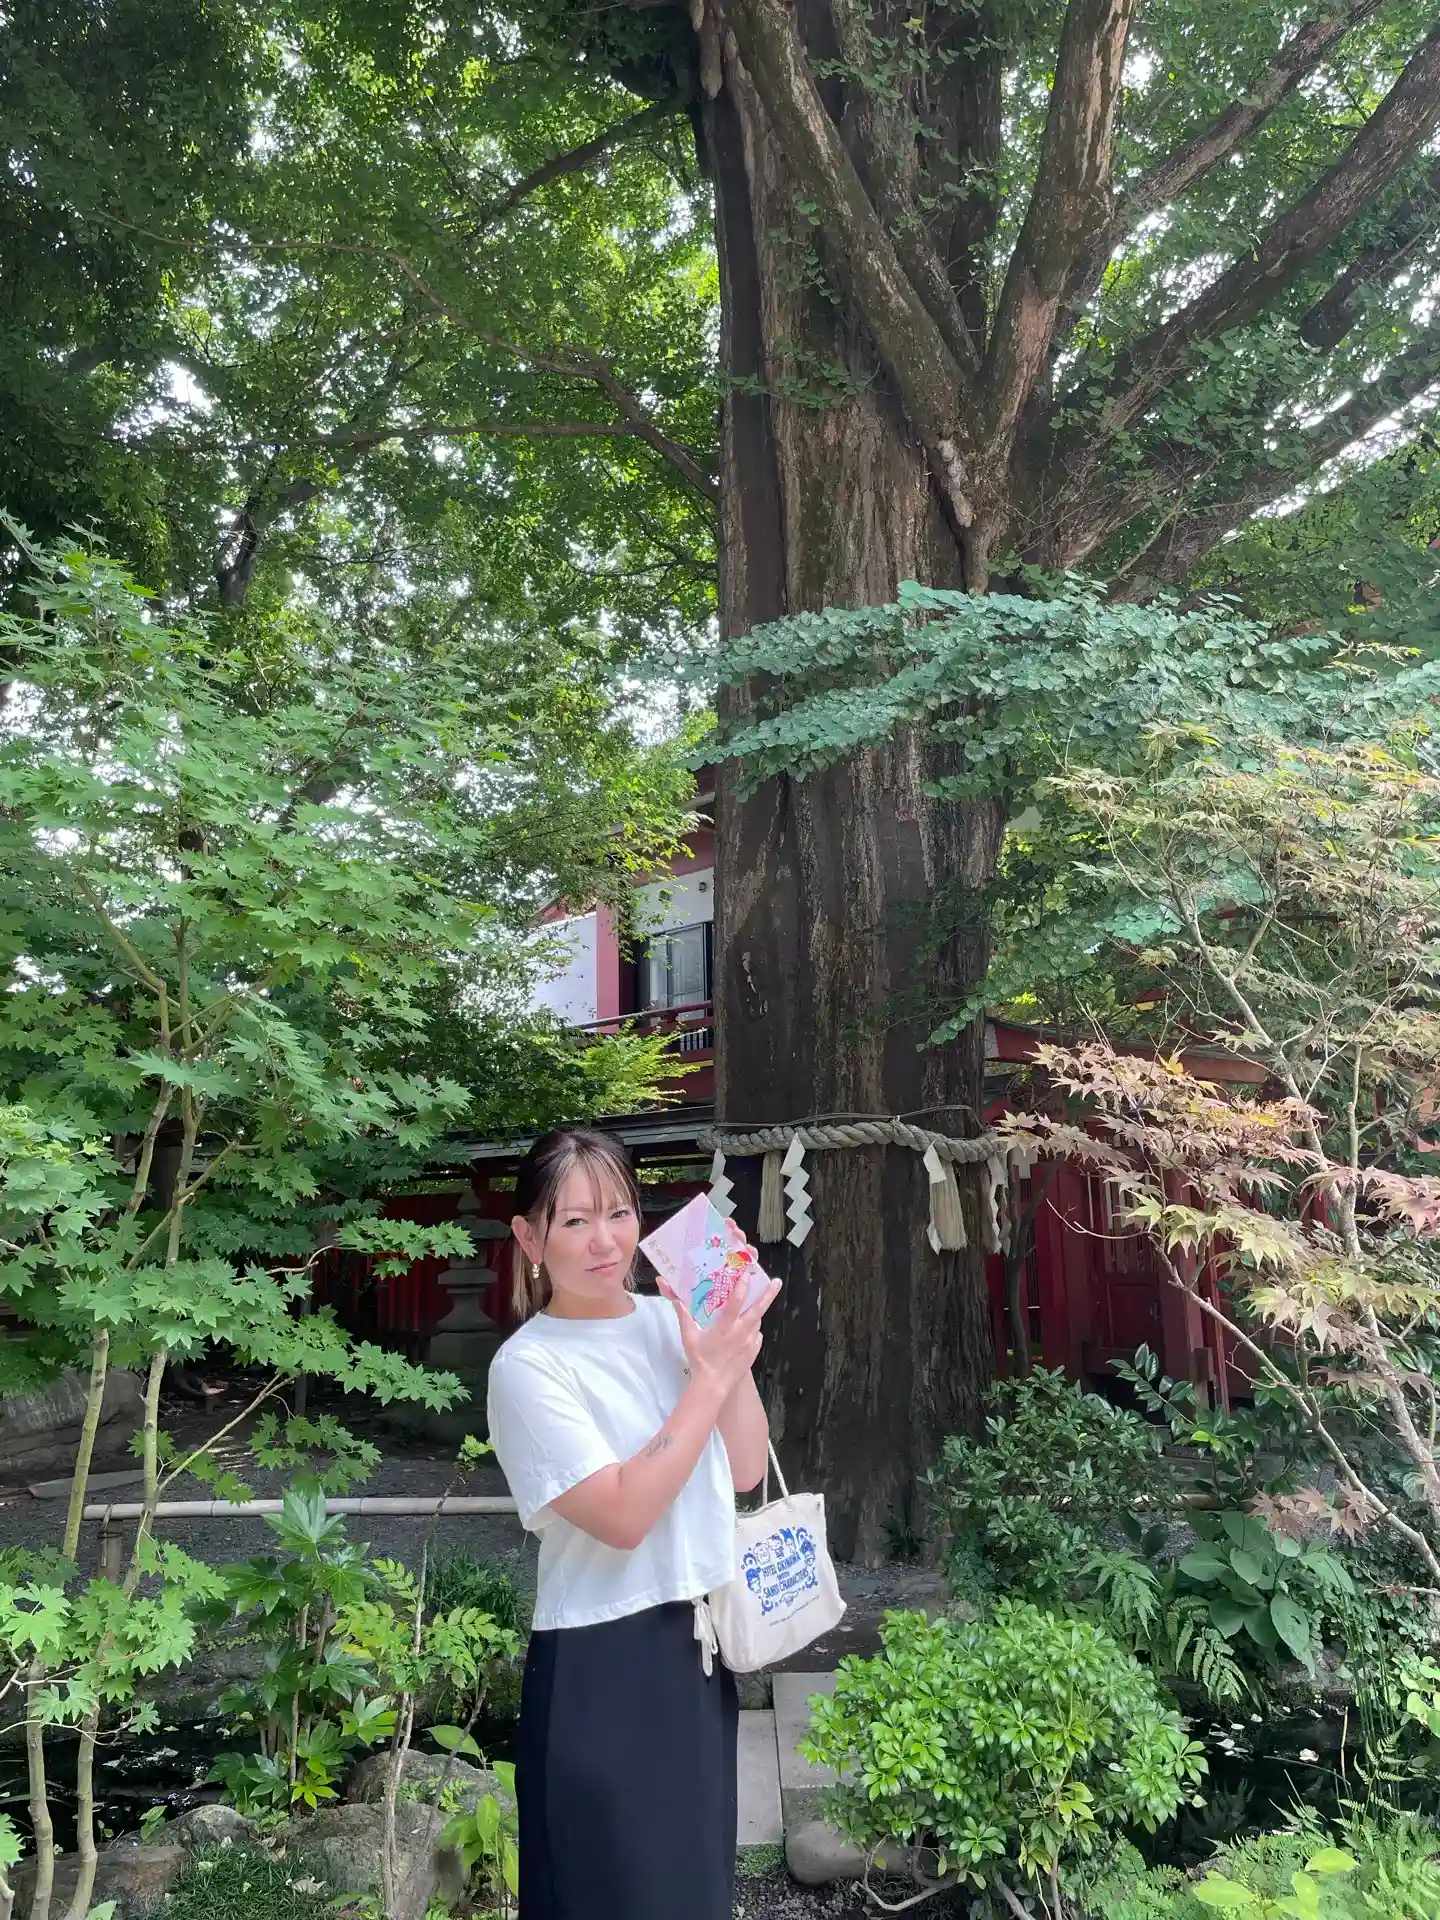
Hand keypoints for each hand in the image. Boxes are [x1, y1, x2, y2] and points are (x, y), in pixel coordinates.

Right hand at [664, 1269, 780, 1402]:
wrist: (713, 1385)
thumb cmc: (700, 1360)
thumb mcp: (689, 1336)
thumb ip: (684, 1315)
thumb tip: (674, 1298)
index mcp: (725, 1327)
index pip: (735, 1303)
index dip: (742, 1287)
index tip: (747, 1275)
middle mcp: (741, 1333)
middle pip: (758, 1309)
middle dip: (768, 1294)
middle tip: (776, 1282)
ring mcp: (750, 1342)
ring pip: (757, 1321)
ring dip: (754, 1313)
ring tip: (750, 1307)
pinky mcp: (754, 1351)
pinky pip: (756, 1335)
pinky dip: (752, 1329)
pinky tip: (744, 1331)